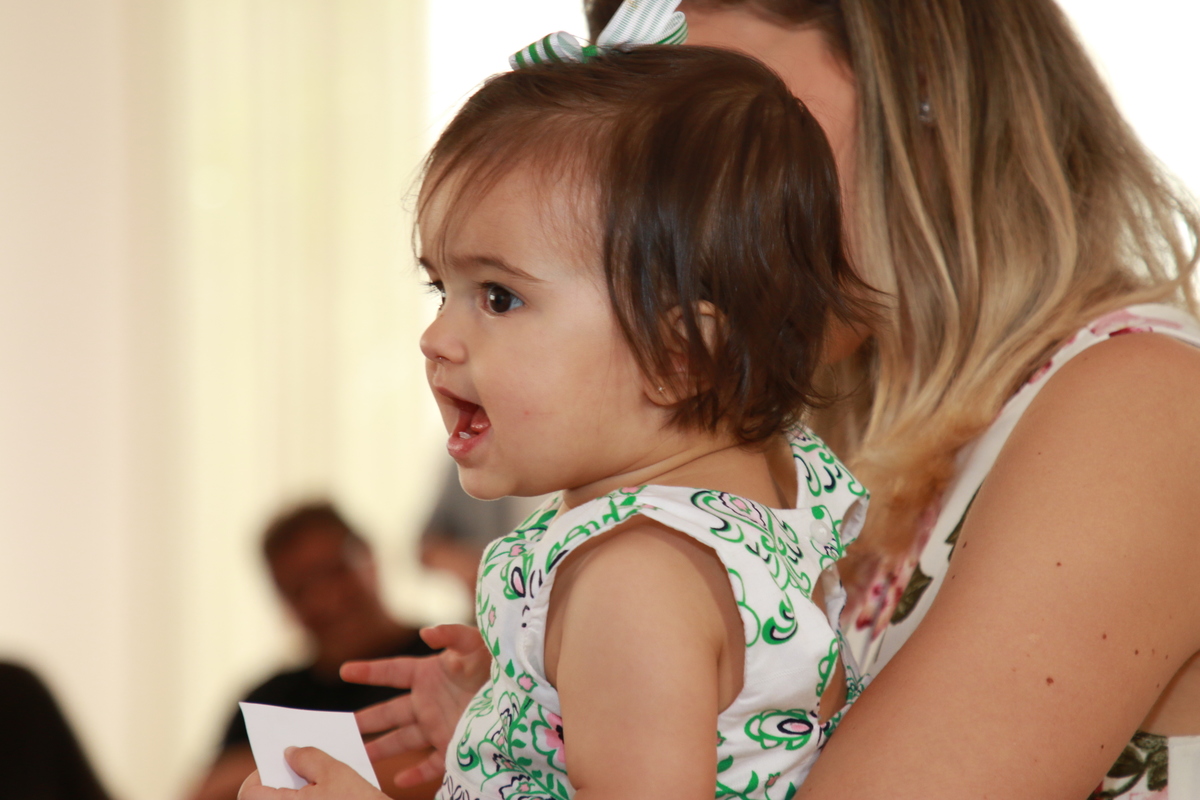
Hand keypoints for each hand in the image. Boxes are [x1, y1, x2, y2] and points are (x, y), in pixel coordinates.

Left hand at [237, 748, 386, 799]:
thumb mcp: (335, 772)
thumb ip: (308, 757)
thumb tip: (290, 754)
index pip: (249, 792)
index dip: (260, 774)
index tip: (280, 765)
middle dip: (280, 785)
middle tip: (300, 772)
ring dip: (295, 797)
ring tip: (317, 786)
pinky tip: (327, 799)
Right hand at [341, 623, 489, 786]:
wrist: (525, 690)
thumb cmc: (500, 660)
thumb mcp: (476, 643)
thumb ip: (452, 633)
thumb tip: (425, 633)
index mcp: (429, 674)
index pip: (392, 672)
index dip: (369, 671)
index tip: (344, 671)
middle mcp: (429, 701)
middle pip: (390, 712)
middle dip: (366, 720)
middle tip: (340, 728)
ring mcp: (439, 725)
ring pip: (402, 739)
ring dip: (381, 748)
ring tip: (357, 756)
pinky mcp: (455, 745)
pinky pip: (431, 763)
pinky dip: (415, 773)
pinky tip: (397, 782)